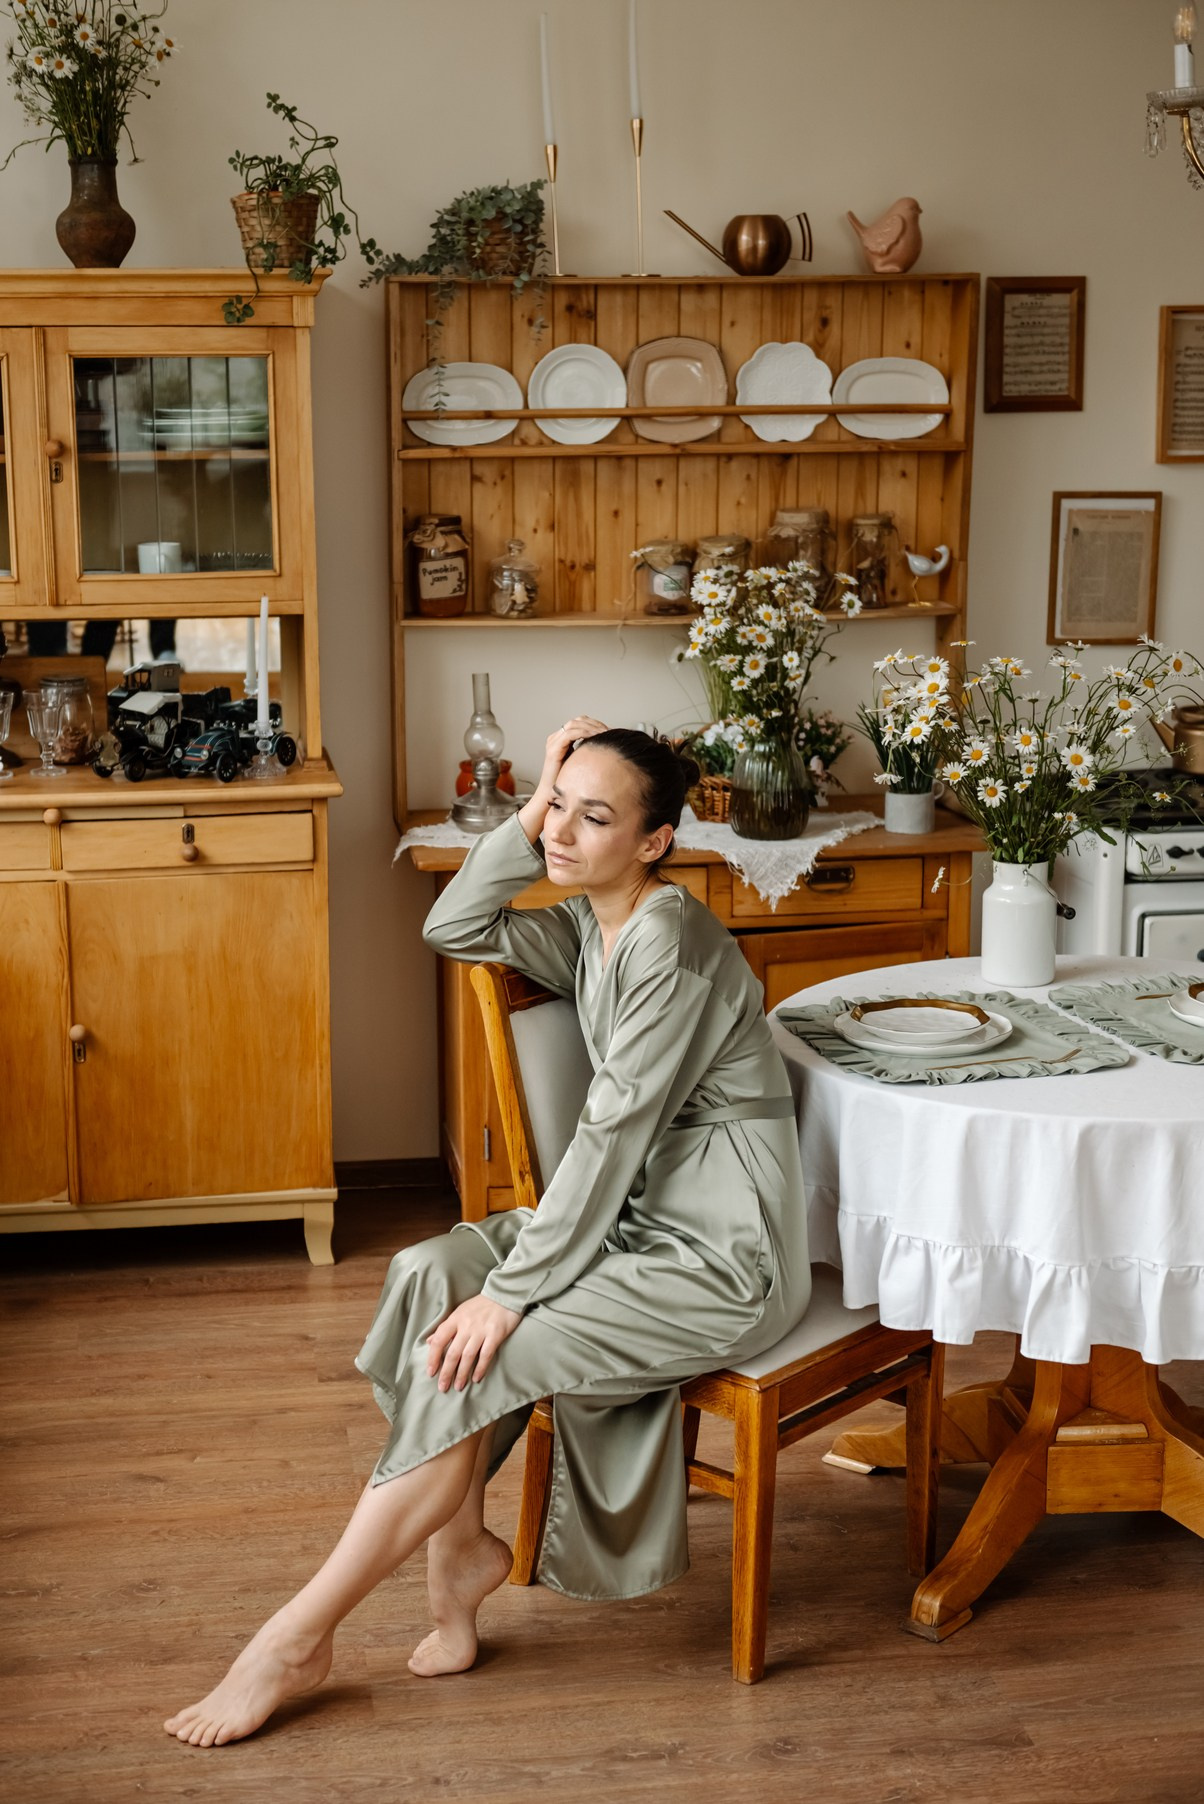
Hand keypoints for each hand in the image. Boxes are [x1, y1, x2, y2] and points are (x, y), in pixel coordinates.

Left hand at [425, 1294, 521, 1391]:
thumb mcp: (460, 1312)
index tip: (431, 1372)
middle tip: (443, 1387)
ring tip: (458, 1387)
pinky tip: (476, 1378)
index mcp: (455, 1319)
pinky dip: (480, 1368)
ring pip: (468, 1356)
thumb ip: (445, 1327)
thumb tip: (429, 1341)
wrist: (504, 1294)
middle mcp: (466, 1325)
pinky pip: (486, 1354)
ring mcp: (481, 1330)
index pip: (439, 1340)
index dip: (433, 1357)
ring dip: (462, 1374)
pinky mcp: (495, 1334)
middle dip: (446, 1372)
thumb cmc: (480, 1305)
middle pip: (453, 1353)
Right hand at [518, 715, 607, 844]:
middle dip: (596, 724)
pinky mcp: (554, 749)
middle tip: (610, 731)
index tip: (611, 732)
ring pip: (575, 724)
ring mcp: (554, 742)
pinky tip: (596, 738)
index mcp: (562, 740)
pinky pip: (571, 734)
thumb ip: (589, 752)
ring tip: (605, 734)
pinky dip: (585, 733)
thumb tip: (607, 747)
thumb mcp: (581, 762)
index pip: (581, 723)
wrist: (552, 795)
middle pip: (579, 720)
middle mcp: (556, 738)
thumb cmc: (568, 783)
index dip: (596, 724)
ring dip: (593, 727)